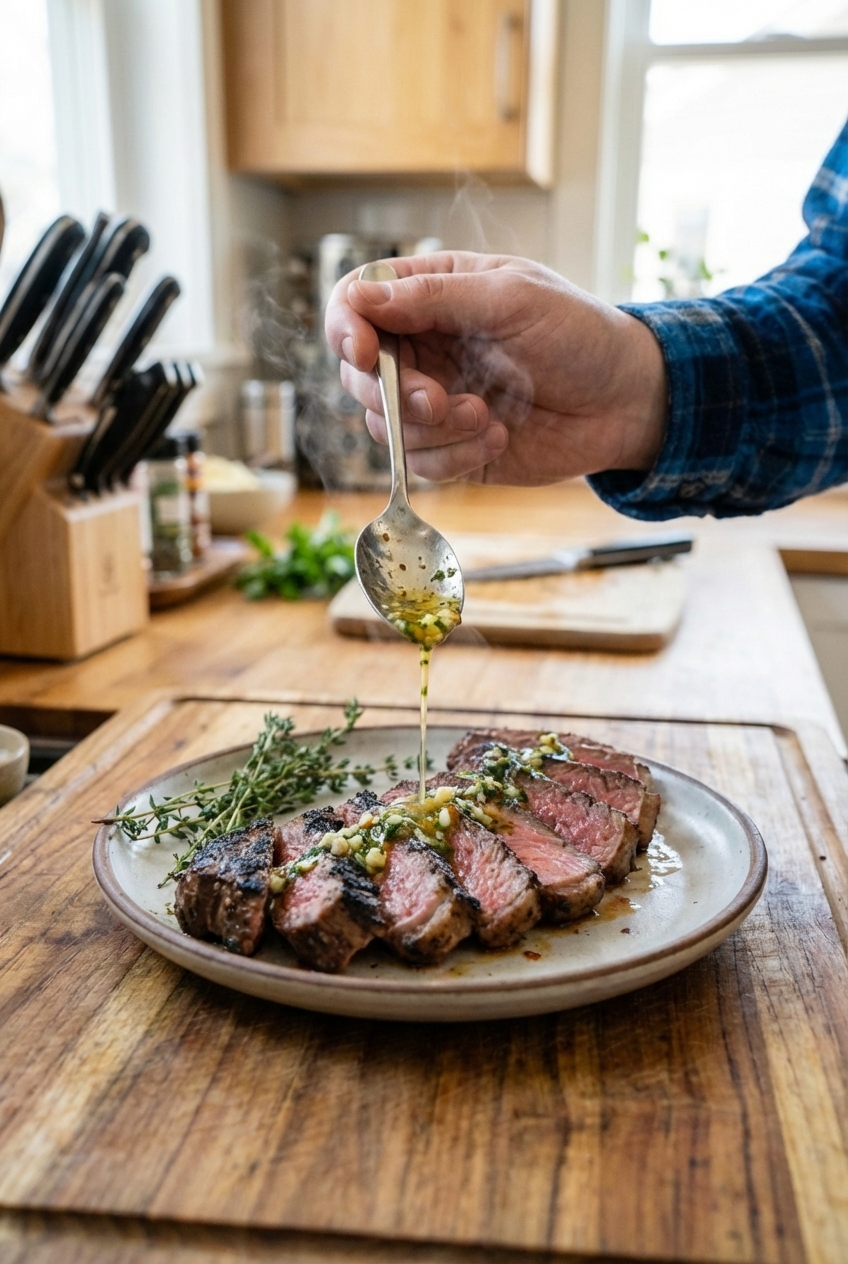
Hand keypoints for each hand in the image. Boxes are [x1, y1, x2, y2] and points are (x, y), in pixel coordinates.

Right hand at [324, 251, 667, 485]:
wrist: (625, 402)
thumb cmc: (579, 334)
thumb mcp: (512, 299)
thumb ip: (436, 298)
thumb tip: (363, 298)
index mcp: (431, 295)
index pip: (356, 303)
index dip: (346, 328)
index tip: (367, 353)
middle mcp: (423, 348)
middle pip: (358, 374)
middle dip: (394, 394)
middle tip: (439, 401)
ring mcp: (433, 402)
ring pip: (384, 426)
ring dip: (433, 430)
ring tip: (487, 416)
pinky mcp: (451, 448)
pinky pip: (419, 464)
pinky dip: (455, 457)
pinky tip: (499, 437)